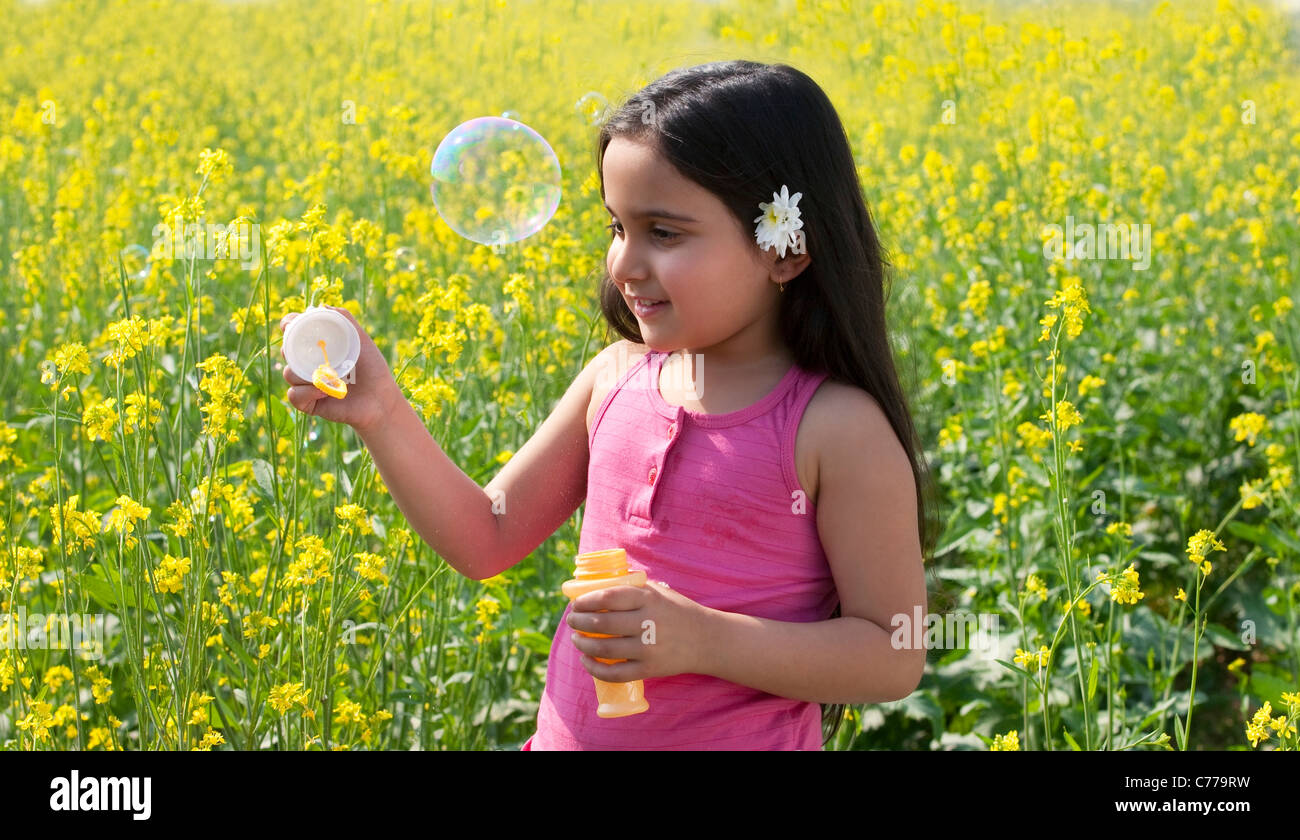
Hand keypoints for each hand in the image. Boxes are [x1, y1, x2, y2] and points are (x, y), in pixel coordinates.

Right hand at [277, 306, 401, 434]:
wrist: (380, 399)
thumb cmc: (372, 368)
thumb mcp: (360, 339)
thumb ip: (344, 320)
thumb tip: (322, 306)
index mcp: (318, 346)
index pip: (294, 332)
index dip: (288, 325)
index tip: (290, 325)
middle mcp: (308, 363)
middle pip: (285, 351)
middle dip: (290, 349)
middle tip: (311, 353)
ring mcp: (306, 383)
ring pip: (289, 374)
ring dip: (306, 374)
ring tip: (332, 376)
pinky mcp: (307, 402)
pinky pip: (294, 395)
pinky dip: (307, 392)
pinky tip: (325, 392)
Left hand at [565, 582, 713, 681]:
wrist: (706, 640)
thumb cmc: (677, 612)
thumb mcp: (658, 592)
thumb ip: (632, 588)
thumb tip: (597, 587)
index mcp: (648, 599)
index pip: (607, 598)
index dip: (586, 601)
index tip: (575, 604)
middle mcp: (647, 622)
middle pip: (601, 623)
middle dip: (579, 622)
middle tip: (572, 621)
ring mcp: (648, 648)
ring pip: (604, 648)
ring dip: (583, 644)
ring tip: (576, 639)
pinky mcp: (649, 669)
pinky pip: (614, 673)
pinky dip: (595, 669)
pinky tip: (586, 661)